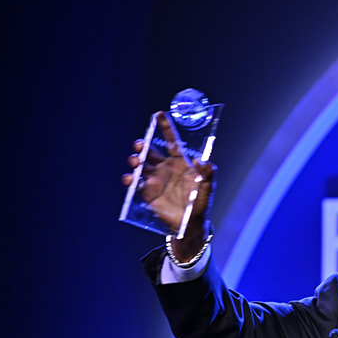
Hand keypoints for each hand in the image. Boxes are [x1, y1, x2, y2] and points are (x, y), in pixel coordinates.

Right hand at [122, 112, 215, 259]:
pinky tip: (130, 179)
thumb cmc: (200, 203)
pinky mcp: (147, 192)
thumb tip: (202, 161)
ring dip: (135, 160)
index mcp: (179, 162)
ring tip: (136, 161)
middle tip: (140, 145)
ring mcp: (154, 179)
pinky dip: (130, 179)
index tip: (159, 114)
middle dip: (143, 145)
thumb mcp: (207, 188)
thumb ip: (207, 174)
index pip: (171, 141)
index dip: (165, 127)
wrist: (190, 223)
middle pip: (150, 151)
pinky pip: (135, 183)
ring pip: (140, 165)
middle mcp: (165, 168)